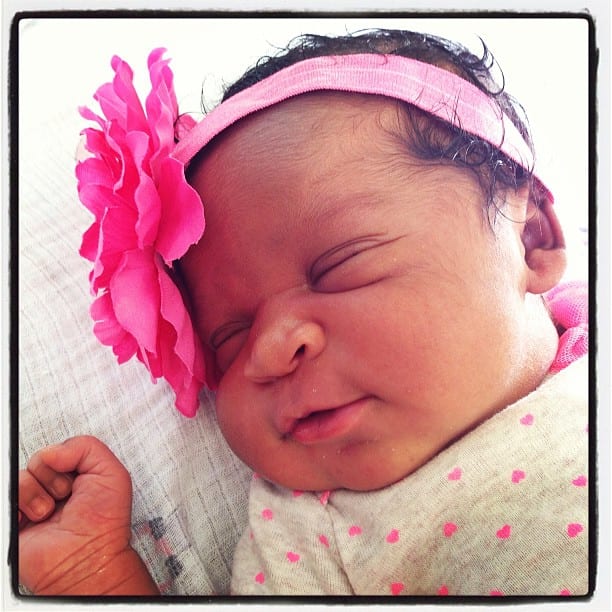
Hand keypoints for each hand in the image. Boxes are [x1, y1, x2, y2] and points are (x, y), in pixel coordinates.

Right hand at [19, 435, 157, 594]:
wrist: (86, 557)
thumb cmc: (104, 522)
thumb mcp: (111, 472)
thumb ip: (85, 447)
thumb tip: (51, 451)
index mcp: (75, 475)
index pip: (58, 449)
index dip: (67, 458)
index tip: (77, 476)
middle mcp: (52, 488)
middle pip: (39, 460)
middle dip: (54, 477)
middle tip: (67, 496)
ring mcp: (31, 504)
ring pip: (21, 477)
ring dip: (37, 494)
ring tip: (50, 512)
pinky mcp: (14, 521)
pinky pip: (7, 496)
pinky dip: (20, 505)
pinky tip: (35, 518)